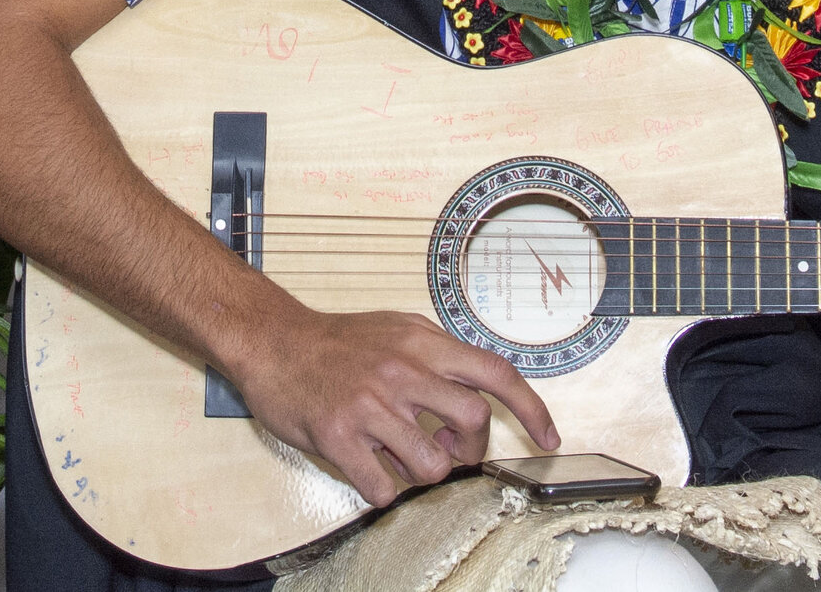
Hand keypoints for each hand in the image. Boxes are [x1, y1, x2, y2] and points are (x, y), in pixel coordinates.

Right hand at [223, 300, 557, 505]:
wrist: (272, 341)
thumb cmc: (336, 341)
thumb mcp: (397, 328)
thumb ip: (438, 354)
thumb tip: (479, 386)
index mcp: (422, 342)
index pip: (496, 374)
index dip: (532, 409)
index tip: (548, 438)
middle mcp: (402, 371)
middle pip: (473, 422)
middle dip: (471, 448)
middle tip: (450, 451)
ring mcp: (370, 405)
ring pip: (433, 464)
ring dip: (426, 474)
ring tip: (404, 458)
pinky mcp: (338, 436)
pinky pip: (383, 489)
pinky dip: (384, 492)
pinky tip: (372, 472)